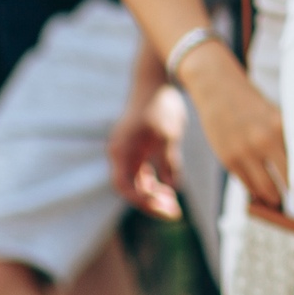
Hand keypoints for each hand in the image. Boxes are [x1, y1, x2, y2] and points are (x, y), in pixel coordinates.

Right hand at [107, 84, 185, 217]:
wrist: (156, 81)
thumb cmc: (162, 106)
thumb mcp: (169, 135)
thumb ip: (168, 162)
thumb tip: (171, 187)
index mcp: (122, 151)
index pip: (127, 186)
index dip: (144, 201)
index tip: (165, 207)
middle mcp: (119, 153)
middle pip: (131, 187)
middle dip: (151, 202)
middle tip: (174, 213)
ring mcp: (126, 151)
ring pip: (136, 181)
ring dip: (152, 194)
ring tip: (174, 205)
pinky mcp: (135, 147)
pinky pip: (140, 171)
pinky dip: (152, 181)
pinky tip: (170, 188)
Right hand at [177, 41, 287, 207]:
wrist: (218, 90)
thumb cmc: (254, 103)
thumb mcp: (276, 115)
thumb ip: (287, 137)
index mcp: (280, 127)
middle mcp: (263, 141)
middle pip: (286, 180)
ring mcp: (244, 152)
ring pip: (265, 188)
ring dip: (275, 198)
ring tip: (283, 202)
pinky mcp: (228, 160)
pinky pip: (247, 184)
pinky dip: (257, 191)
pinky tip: (264, 194)